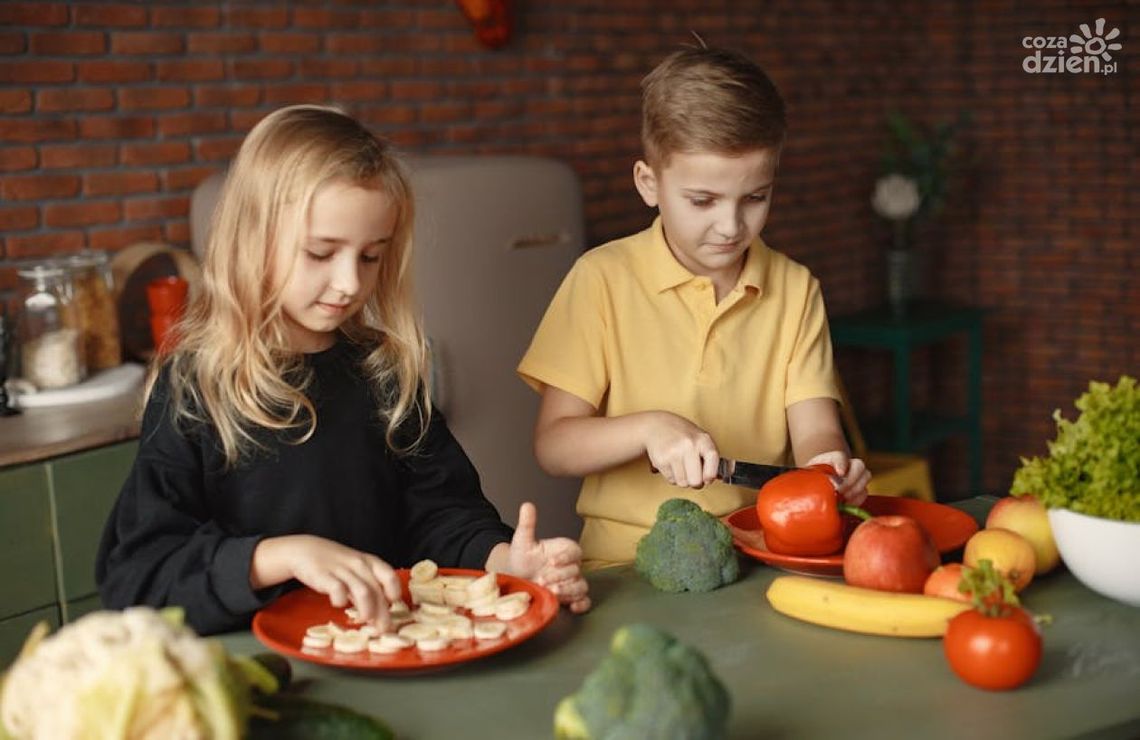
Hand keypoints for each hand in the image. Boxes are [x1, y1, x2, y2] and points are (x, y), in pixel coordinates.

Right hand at [253, 535, 401, 628]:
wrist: (305, 550)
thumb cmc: (335, 564)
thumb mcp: (355, 571)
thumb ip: (367, 589)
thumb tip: (381, 614)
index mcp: (369, 562)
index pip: (389, 576)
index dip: (394, 591)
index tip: (393, 606)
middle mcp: (359, 565)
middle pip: (377, 590)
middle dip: (382, 612)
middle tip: (384, 629)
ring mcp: (342, 570)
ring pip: (363, 591)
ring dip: (367, 609)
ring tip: (366, 620)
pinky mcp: (324, 575)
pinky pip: (338, 589)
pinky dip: (341, 600)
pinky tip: (338, 604)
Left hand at [490, 503, 590, 613]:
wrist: (515, 578)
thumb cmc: (522, 558)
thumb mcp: (522, 540)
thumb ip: (527, 524)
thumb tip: (526, 505)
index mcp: (564, 550)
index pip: (575, 551)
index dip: (565, 557)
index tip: (550, 561)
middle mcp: (570, 566)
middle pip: (576, 571)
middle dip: (559, 577)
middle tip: (541, 580)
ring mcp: (571, 582)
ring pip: (581, 587)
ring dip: (568, 591)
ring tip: (551, 593)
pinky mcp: (570, 598)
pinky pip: (584, 601)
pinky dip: (581, 605)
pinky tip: (572, 607)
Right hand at [644, 411, 719, 488]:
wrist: (656, 425)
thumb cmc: (681, 433)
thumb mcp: (700, 439)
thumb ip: (712, 457)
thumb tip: (728, 472)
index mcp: (703, 439)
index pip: (713, 461)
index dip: (711, 475)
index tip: (708, 479)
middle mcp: (689, 445)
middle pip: (696, 481)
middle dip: (695, 482)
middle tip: (693, 475)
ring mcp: (674, 453)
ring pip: (683, 483)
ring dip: (683, 479)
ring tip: (681, 466)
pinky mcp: (661, 460)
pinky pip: (671, 480)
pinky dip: (672, 476)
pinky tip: (671, 464)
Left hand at [805, 451, 870, 506]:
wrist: (820, 482)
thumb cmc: (812, 479)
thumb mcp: (807, 475)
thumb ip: (806, 477)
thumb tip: (796, 487)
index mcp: (833, 458)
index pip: (840, 456)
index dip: (842, 463)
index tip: (840, 472)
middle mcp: (848, 464)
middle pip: (858, 465)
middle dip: (851, 479)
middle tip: (840, 491)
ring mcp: (856, 475)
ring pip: (865, 476)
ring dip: (856, 489)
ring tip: (844, 498)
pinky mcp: (860, 489)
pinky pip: (864, 492)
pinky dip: (858, 498)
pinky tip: (848, 504)